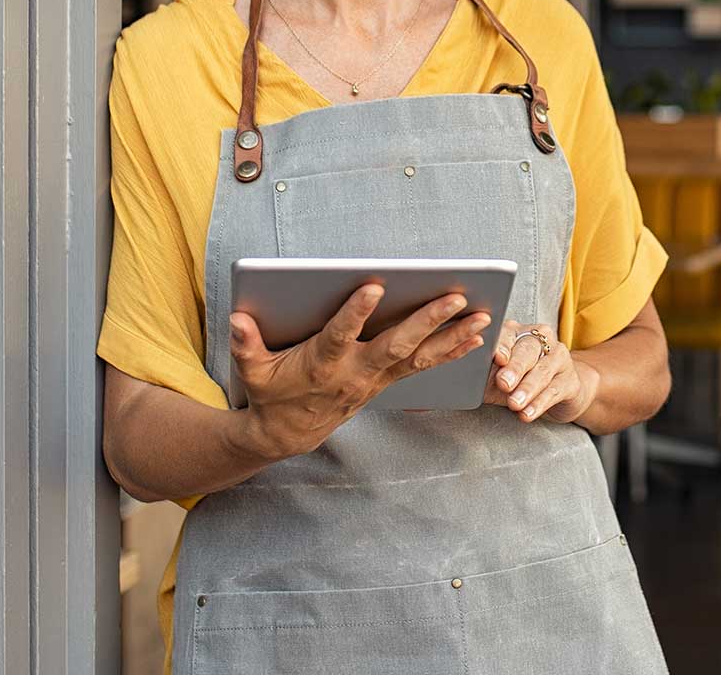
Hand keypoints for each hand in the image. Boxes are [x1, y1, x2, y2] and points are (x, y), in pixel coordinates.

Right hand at [230, 284, 489, 459]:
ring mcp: (375, 379)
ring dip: (452, 336)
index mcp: (322, 363)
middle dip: (427, 320)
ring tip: (482, 315)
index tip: (374, 286)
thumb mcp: (252, 370)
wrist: (288, 434)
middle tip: (455, 296)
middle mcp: (356, 372)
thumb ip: (246, 344)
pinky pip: (424, 366)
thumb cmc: (270, 392)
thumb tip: (238, 319)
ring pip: (419, 356)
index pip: (340, 335)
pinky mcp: (386, 381)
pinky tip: (476, 336)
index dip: (356, 313)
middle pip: (396, 344)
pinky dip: (451, 351)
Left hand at [486, 320, 598, 424]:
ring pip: (542, 371)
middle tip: (503, 383)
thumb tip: (461, 377)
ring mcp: (559, 358)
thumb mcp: (496, 376)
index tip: (497, 358)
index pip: (508, 333)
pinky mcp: (571, 380)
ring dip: (527, 389)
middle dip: (515, 368)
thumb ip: (482, 373)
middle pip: (528, 350)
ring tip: (514, 404)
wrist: (556, 392)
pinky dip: (539, 403)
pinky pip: (554, 391)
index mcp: (517, 332)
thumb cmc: (517, 381)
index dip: (503, 345)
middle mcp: (541, 339)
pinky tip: (527, 413)